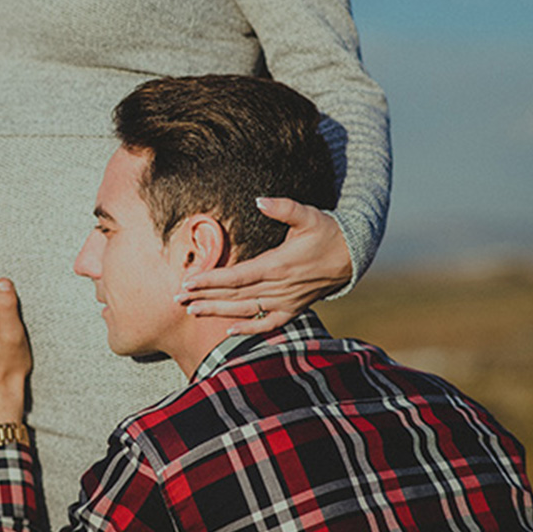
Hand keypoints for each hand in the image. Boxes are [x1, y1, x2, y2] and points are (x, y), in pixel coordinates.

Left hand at [175, 198, 351, 335]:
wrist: (355, 255)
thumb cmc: (328, 231)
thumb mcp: (309, 215)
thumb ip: (284, 207)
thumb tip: (260, 200)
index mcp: (279, 265)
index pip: (237, 276)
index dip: (211, 280)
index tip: (188, 282)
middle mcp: (280, 287)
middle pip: (235, 295)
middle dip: (204, 297)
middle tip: (177, 299)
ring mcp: (287, 301)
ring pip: (246, 310)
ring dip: (218, 312)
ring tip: (192, 312)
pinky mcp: (294, 309)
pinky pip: (269, 324)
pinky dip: (249, 329)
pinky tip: (229, 331)